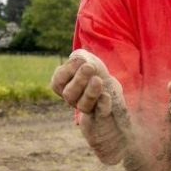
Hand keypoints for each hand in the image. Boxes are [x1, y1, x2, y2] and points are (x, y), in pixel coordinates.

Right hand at [50, 49, 125, 164]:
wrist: (113, 87)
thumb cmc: (95, 71)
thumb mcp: (86, 59)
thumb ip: (80, 57)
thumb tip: (80, 60)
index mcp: (64, 86)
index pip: (58, 82)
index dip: (67, 71)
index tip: (81, 60)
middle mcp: (73, 99)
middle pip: (69, 94)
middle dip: (79, 79)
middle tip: (90, 67)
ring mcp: (88, 108)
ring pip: (83, 105)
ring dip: (90, 92)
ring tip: (98, 80)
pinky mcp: (102, 114)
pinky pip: (100, 113)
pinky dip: (103, 105)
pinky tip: (106, 96)